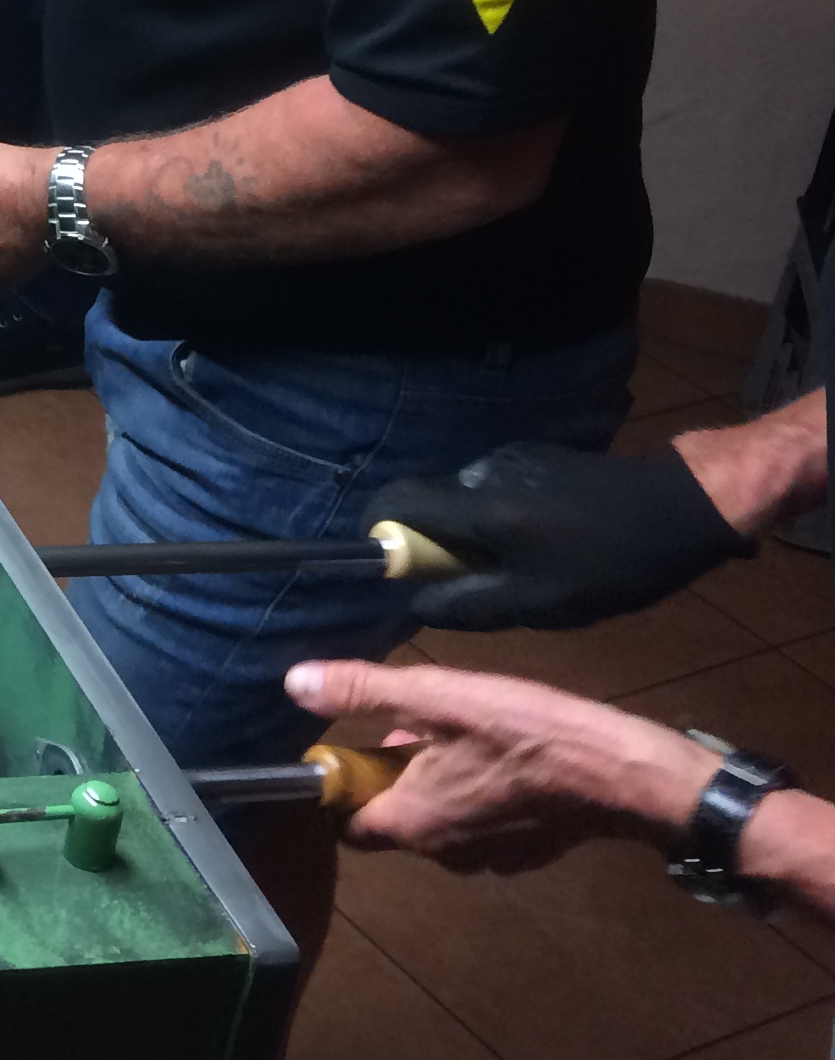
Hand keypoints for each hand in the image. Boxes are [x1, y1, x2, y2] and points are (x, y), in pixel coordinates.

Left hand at [285, 657, 715, 872]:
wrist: (624, 774)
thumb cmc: (527, 734)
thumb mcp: (438, 697)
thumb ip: (363, 691)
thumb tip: (294, 684)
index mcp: (413, 824)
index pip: (346, 822)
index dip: (340, 785)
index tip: (349, 745)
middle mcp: (445, 854)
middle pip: (391, 818)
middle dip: (391, 773)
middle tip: (412, 725)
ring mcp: (490, 858)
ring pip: (437, 818)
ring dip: (433, 779)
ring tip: (455, 731)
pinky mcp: (526, 850)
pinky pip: (478, 822)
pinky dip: (472, 792)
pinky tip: (495, 755)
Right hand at [362, 442, 756, 630]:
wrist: (680, 509)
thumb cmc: (611, 565)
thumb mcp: (540, 603)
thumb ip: (469, 603)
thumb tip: (414, 603)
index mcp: (480, 509)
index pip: (395, 501)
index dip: (380, 530)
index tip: (392, 565)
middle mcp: (482, 473)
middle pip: (424, 501)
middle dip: (430, 541)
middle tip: (468, 579)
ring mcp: (509, 459)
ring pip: (460, 499)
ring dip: (469, 531)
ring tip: (517, 565)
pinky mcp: (533, 456)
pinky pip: (490, 489)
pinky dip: (495, 518)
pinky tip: (543, 542)